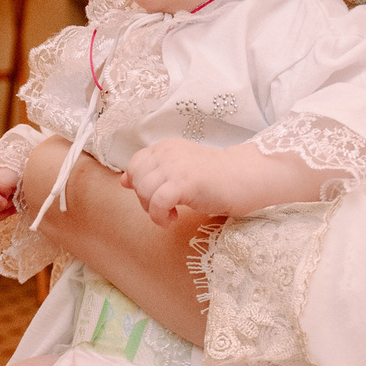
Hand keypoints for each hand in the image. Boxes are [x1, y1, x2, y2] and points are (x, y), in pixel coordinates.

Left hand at [122, 139, 236, 225]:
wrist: (242, 178)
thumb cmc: (213, 178)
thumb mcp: (177, 171)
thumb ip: (151, 173)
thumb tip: (123, 181)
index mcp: (165, 147)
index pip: (135, 164)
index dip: (140, 184)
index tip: (156, 195)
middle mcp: (167, 152)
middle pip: (137, 179)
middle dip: (144, 199)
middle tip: (163, 208)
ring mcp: (176, 166)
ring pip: (144, 190)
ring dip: (152, 210)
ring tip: (170, 214)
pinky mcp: (185, 182)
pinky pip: (157, 202)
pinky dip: (160, 216)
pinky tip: (174, 218)